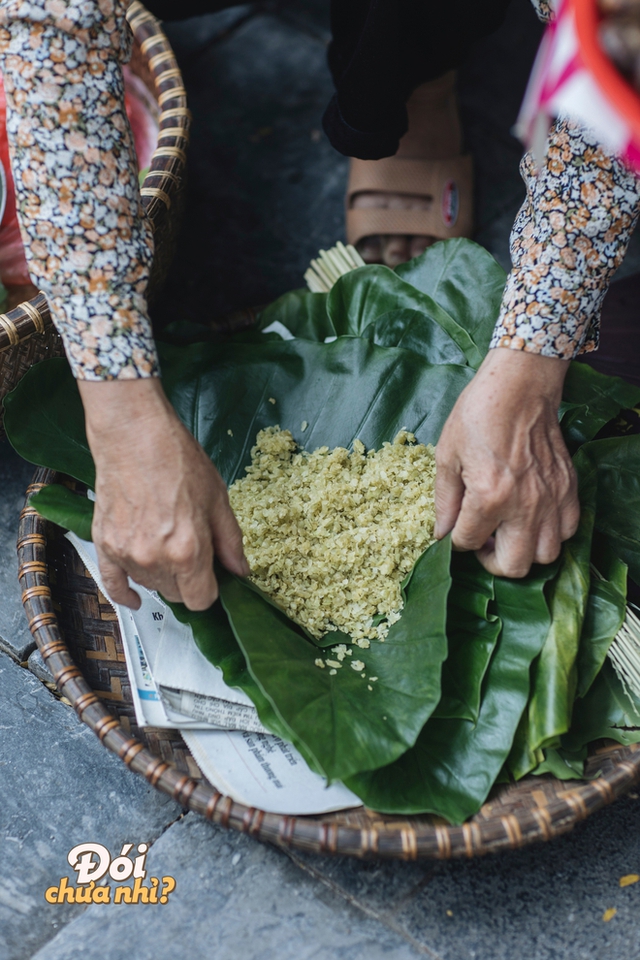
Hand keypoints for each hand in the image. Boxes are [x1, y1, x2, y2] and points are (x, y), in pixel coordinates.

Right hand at [79, 378, 248, 609]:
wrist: (134, 435)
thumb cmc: (177, 459)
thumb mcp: (218, 499)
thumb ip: (230, 542)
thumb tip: (240, 571)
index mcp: (188, 551)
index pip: (201, 600)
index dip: (211, 589)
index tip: (212, 576)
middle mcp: (155, 559)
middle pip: (176, 595)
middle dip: (188, 580)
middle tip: (192, 552)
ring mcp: (126, 554)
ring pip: (150, 586)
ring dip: (161, 575)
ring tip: (167, 543)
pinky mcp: (105, 544)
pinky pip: (112, 584)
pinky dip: (125, 594)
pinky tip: (136, 598)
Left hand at [434, 348, 579, 577]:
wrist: (520, 385)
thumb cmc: (479, 414)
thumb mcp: (447, 455)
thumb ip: (444, 500)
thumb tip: (442, 531)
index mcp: (489, 496)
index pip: (468, 543)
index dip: (456, 542)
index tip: (454, 531)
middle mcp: (525, 505)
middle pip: (514, 566)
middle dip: (492, 562)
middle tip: (483, 543)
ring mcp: (552, 499)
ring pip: (547, 555)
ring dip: (525, 551)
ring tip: (508, 532)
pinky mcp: (569, 489)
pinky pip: (569, 531)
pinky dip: (551, 533)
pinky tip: (532, 518)